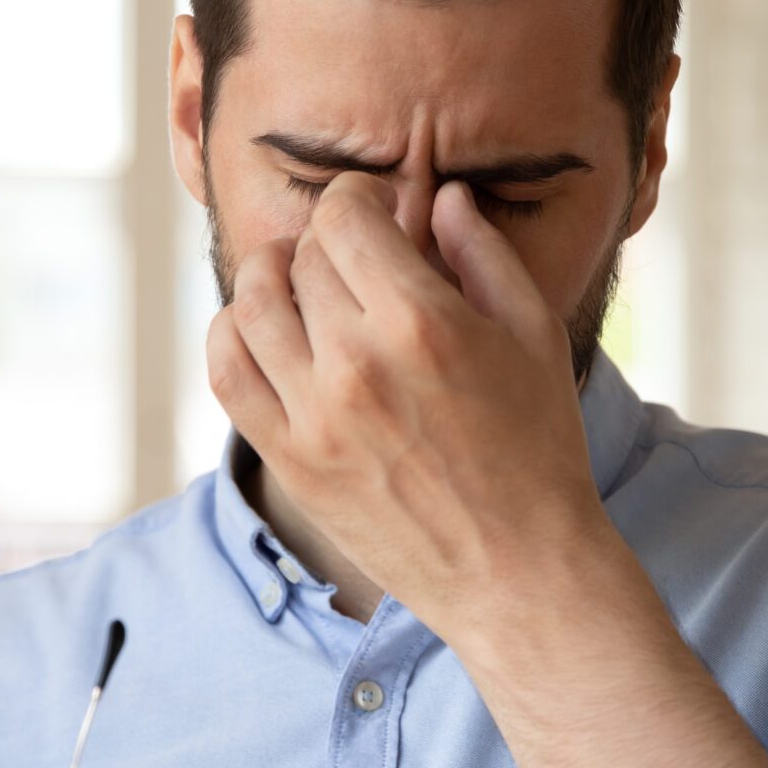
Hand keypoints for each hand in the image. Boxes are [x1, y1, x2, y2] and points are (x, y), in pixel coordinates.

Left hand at [205, 173, 617, 633]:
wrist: (517, 570)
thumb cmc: (540, 449)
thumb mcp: (534, 336)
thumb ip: (482, 254)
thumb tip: (440, 196)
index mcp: (423, 321)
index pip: (345, 216)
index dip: (357, 200)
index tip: (374, 212)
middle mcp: (357, 363)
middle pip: (301, 258)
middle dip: (327, 244)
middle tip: (352, 259)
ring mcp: (315, 416)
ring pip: (250, 304)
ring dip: (269, 278)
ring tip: (297, 284)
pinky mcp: (290, 460)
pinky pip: (227, 373)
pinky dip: (231, 336)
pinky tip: (261, 331)